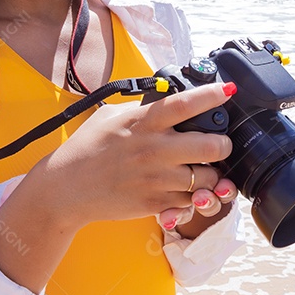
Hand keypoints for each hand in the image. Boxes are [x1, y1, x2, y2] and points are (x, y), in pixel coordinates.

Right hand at [43, 81, 235, 226]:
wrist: (67, 187)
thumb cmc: (88, 147)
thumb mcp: (111, 116)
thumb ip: (141, 108)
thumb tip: (166, 98)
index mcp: (143, 122)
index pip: (185, 104)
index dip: (212, 95)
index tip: (227, 91)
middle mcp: (153, 149)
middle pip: (212, 146)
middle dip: (223, 145)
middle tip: (218, 144)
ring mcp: (156, 179)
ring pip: (208, 179)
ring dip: (212, 174)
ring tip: (201, 169)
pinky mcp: (155, 204)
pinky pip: (192, 201)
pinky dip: (194, 195)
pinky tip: (185, 188)